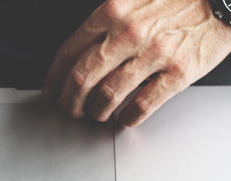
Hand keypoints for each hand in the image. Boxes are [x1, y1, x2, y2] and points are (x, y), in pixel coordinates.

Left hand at [42, 0, 230, 126]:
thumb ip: (107, 20)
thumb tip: (80, 51)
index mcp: (112, 11)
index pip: (69, 52)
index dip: (55, 78)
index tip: (51, 90)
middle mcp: (129, 33)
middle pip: (82, 78)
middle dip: (70, 101)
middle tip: (70, 109)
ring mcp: (154, 54)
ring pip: (108, 95)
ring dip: (96, 111)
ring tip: (96, 114)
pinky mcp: (178, 72)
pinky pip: (143, 104)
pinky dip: (128, 117)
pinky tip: (125, 119)